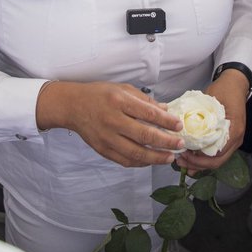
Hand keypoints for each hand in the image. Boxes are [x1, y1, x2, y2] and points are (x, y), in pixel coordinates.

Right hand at [36, 81, 185, 166]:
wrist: (72, 106)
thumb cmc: (99, 94)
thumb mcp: (122, 89)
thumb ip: (144, 100)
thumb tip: (165, 109)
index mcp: (119, 101)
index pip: (148, 113)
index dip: (166, 122)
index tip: (179, 126)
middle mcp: (112, 120)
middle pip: (144, 135)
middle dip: (166, 142)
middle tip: (180, 144)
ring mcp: (106, 137)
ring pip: (136, 153)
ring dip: (156, 157)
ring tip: (170, 157)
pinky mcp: (102, 149)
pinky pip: (124, 160)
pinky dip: (140, 163)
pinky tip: (151, 161)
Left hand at [177, 72, 247, 172]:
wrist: (235, 84)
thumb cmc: (225, 89)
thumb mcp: (211, 100)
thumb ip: (199, 114)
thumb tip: (179, 127)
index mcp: (233, 130)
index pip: (217, 154)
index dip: (200, 159)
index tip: (184, 154)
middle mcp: (235, 139)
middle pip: (217, 161)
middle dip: (197, 165)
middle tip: (180, 161)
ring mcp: (232, 140)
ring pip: (216, 160)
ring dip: (199, 164)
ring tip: (183, 162)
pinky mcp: (227, 138)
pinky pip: (216, 153)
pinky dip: (204, 158)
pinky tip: (191, 159)